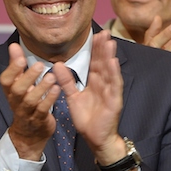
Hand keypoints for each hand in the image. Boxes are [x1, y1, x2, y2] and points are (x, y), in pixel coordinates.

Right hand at [1, 43, 60, 160]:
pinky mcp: (38, 120)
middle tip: (40, 65)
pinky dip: (49, 100)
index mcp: (10, 91)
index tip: (22, 58)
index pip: (6, 80)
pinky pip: (42, 110)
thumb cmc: (25, 103)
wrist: (29, 134)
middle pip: (17, 90)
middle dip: (28, 77)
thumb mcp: (19, 84)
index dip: (12, 69)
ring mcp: (26, 112)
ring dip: (41, 88)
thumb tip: (13, 45)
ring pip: (31, 100)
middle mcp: (16, 101)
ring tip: (51, 77)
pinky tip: (57, 90)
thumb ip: (17, 65)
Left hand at [52, 31, 123, 163]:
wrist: (95, 138)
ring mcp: (110, 91)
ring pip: (110, 71)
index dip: (95, 49)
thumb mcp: (73, 97)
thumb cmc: (87, 119)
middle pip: (103, 63)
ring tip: (109, 42)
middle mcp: (104, 84)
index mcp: (94, 83)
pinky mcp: (114, 100)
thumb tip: (56, 65)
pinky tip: (113, 62)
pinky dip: (114, 73)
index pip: (95, 62)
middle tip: (105, 32)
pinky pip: (114, 85)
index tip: (94, 34)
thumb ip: (66, 81)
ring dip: (110, 56)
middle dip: (104, 48)